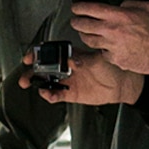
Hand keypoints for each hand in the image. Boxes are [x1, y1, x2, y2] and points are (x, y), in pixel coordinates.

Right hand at [19, 49, 142, 105]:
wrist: (122, 84)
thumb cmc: (112, 67)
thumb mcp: (97, 60)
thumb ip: (83, 60)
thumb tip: (70, 60)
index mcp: (71, 55)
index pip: (50, 52)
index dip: (38, 54)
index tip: (30, 57)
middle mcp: (66, 67)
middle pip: (43, 68)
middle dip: (31, 70)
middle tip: (25, 74)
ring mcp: (67, 81)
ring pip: (46, 82)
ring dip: (36, 83)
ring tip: (28, 84)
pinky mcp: (71, 93)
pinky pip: (56, 95)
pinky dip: (49, 95)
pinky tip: (47, 95)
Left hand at [70, 0, 148, 74]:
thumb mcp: (147, 7)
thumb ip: (130, 3)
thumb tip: (120, 5)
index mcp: (118, 16)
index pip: (90, 8)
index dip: (79, 7)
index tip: (76, 7)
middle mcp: (111, 30)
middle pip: (83, 25)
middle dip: (76, 21)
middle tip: (75, 20)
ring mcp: (111, 46)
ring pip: (88, 40)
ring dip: (85, 35)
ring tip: (85, 32)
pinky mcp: (114, 58)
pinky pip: (102, 53)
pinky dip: (102, 49)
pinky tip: (105, 46)